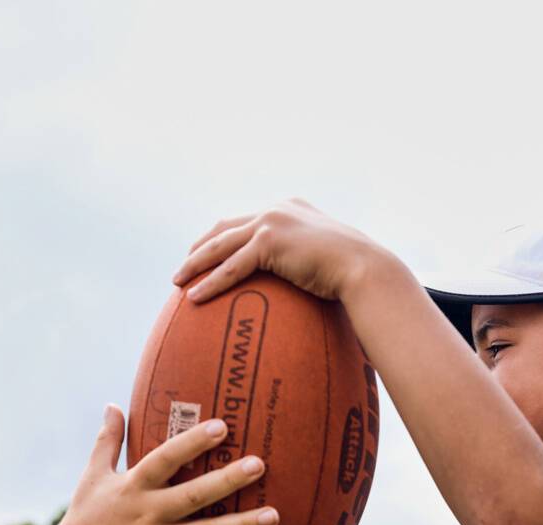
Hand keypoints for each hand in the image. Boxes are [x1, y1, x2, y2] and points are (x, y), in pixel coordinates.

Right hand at [50, 406, 279, 524]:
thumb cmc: (83, 520)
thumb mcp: (92, 477)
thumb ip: (108, 441)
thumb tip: (113, 404)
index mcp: (132, 487)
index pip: (165, 459)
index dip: (193, 442)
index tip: (223, 426)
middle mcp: (147, 515)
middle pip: (192, 496)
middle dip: (227, 481)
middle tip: (261, 465)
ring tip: (274, 515)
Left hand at [172, 198, 389, 304]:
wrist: (365, 268)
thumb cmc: (352, 272)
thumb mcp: (325, 259)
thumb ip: (306, 260)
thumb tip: (302, 283)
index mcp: (288, 209)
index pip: (244, 220)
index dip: (221, 237)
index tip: (205, 252)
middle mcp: (276, 209)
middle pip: (224, 228)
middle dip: (200, 248)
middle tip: (184, 268)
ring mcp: (271, 221)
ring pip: (219, 245)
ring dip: (194, 264)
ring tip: (177, 282)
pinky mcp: (269, 241)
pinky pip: (230, 267)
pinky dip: (210, 283)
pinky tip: (193, 298)